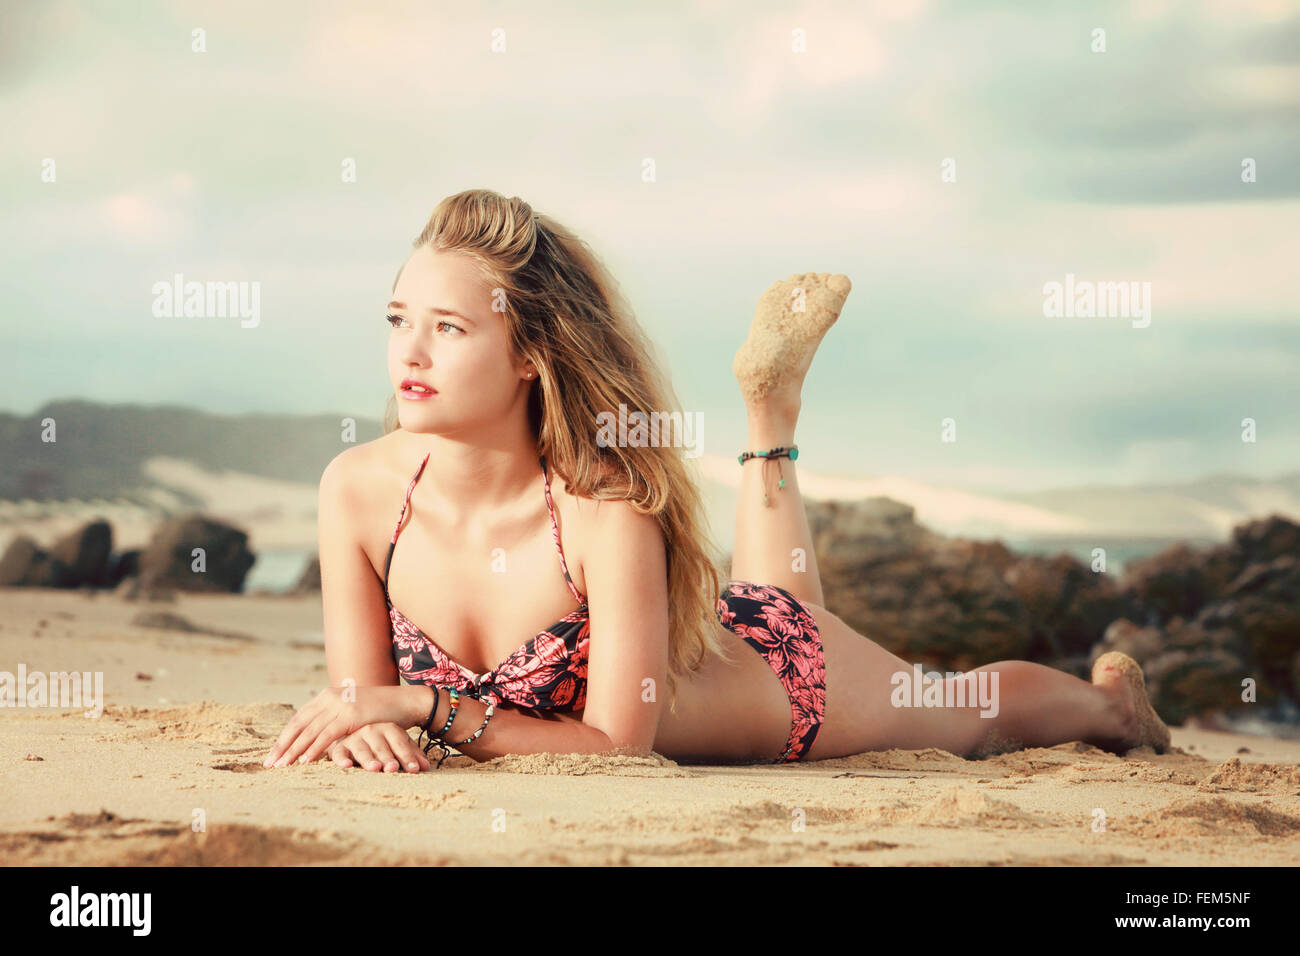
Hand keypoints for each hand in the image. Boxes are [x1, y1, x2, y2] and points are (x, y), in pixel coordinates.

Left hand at [263, 685, 429, 767]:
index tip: (272, 755)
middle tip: (269, 764)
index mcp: (326, 696)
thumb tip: (315, 736)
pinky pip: (327, 735)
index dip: (284, 738)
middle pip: (298, 725)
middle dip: (282, 746)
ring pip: (309, 731)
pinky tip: (305, 761)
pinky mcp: (351, 715)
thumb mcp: (352, 711)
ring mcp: (340, 705)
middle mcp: (330, 697)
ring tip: (282, 767)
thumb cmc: (379, 711)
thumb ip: (333, 718)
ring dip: (294, 751)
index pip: (299, 719)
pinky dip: (314, 749)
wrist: (405, 702)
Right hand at [327, 722, 430, 772]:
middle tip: (393, 768)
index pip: (400, 742)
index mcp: (388, 728)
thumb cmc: (381, 743)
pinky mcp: (340, 746)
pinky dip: (341, 759)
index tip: (415, 769)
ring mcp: (355, 737)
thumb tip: (425, 766)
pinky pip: (339, 753)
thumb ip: (411, 754)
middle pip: (381, 746)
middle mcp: (371, 730)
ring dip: (368, 758)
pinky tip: (347, 766)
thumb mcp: (397, 745)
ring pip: (362, 749)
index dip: (408, 756)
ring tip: (375, 768)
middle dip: (388, 757)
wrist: (354, 732)